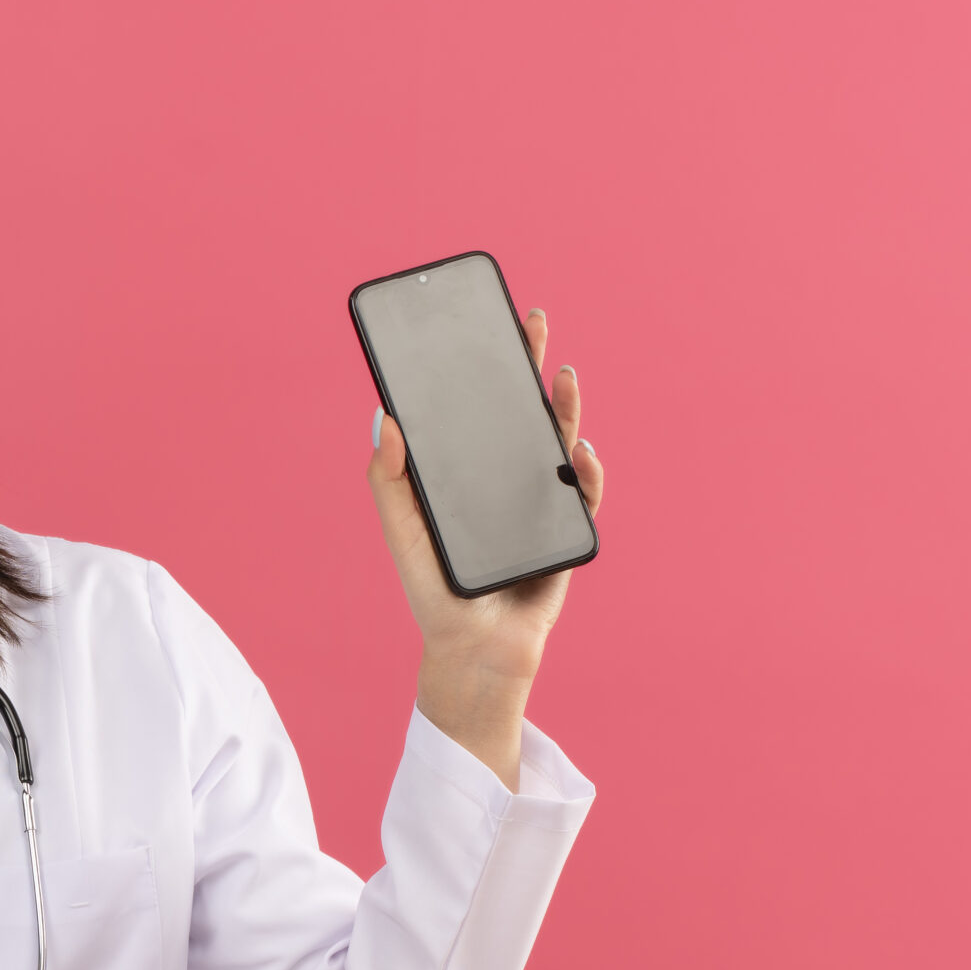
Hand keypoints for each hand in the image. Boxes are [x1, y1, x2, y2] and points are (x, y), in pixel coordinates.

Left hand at [367, 308, 604, 788]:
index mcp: (468, 472)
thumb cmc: (433, 589)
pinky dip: (587, 472)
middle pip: (521, 412)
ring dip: (564, 408)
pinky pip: (584, 496)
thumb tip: (384, 417)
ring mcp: (541, 503)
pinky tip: (579, 450)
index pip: (476, 409)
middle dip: (528, 365)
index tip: (479, 324)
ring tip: (562, 375)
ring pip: (558, 444)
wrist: (470, 648)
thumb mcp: (401, 530)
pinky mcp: (567, 534)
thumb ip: (389, 479)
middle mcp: (506, 479)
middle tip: (530, 320)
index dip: (481, 368)